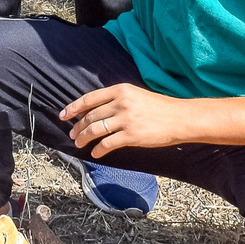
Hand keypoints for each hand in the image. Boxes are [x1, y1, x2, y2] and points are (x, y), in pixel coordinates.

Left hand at [60, 80, 186, 158]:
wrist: (180, 118)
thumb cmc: (160, 108)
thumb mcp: (136, 95)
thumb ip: (117, 99)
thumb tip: (96, 110)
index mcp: (120, 90)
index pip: (89, 99)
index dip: (73, 108)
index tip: (64, 115)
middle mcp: (121, 103)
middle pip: (90, 116)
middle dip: (78, 126)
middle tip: (73, 134)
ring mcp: (126, 119)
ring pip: (95, 130)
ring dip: (84, 138)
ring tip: (79, 143)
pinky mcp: (131, 135)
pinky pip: (107, 144)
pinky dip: (98, 150)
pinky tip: (95, 153)